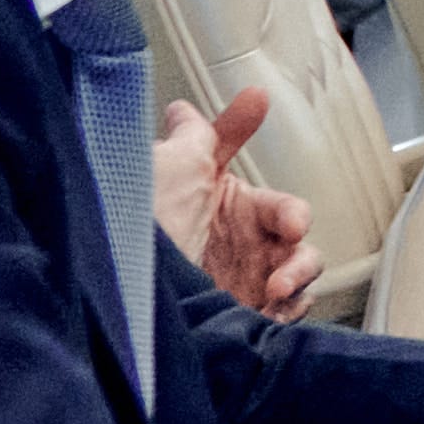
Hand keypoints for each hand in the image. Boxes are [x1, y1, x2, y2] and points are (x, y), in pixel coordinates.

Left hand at [151, 92, 315, 318]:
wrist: (123, 294)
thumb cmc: (143, 227)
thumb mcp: (169, 167)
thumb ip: (193, 136)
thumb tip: (186, 109)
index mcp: (228, 209)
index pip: (274, 202)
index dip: (290, 209)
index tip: (292, 222)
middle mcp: (238, 245)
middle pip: (297, 239)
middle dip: (299, 242)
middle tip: (289, 245)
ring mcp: (242, 281)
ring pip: (300, 273)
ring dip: (297, 277)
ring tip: (275, 290)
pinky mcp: (241, 314)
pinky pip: (286, 313)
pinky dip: (287, 312)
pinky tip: (269, 309)